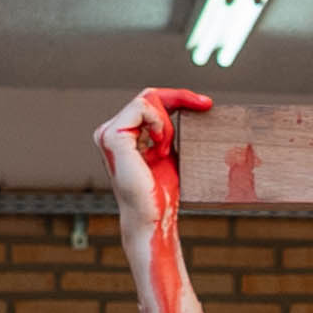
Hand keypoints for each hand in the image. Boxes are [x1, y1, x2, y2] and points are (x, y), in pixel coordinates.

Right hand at [97, 86, 211, 223]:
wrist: (154, 217)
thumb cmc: (161, 192)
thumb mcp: (167, 151)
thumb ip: (167, 129)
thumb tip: (187, 103)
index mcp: (120, 134)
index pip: (148, 101)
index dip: (177, 97)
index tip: (205, 103)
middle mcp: (109, 131)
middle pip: (148, 95)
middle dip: (179, 99)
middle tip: (202, 108)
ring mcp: (107, 133)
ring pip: (147, 100)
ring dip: (166, 122)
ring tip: (166, 148)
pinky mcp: (113, 137)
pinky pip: (142, 108)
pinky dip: (159, 123)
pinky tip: (161, 147)